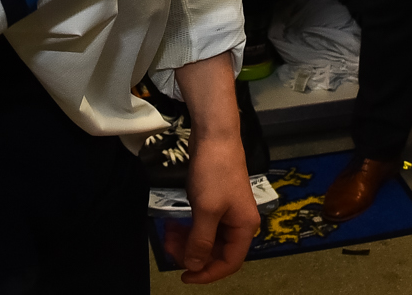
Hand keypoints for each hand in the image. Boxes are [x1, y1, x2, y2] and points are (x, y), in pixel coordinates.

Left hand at [167, 54, 258, 283]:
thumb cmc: (214, 173)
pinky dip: (189, 229)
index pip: (230, 262)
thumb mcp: (207, 210)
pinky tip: (174, 225)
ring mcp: (228, 212)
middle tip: (169, 247)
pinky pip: (203, 226)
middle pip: (217, 252)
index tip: (184, 276)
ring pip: (207, 239)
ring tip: (167, 234)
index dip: (208, 274)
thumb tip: (195, 267)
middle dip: (192, 254)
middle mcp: (239, 223)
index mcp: (244, 227)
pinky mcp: (216, 203)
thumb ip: (201, 241)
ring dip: (187, 242)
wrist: (215, 136)